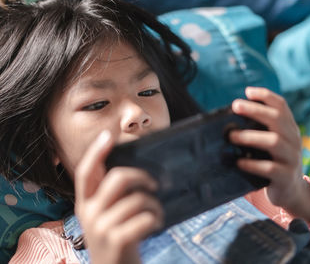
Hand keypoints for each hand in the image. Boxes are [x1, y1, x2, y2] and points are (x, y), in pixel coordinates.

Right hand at [74, 130, 162, 263]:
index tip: (109, 135)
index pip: (86, 172)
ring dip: (154, 204)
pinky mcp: (116, 241)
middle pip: (118, 178)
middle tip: (155, 184)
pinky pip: (145, 218)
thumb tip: (135, 172)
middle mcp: (88, 213)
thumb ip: (112, 197)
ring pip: (137, 199)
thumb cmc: (117, 240)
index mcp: (85, 204)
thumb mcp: (106, 217)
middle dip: (142, 176)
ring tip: (157, 213)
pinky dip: (156, 219)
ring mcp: (101, 228)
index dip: (96, 151)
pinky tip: (156, 224)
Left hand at [229, 87, 309, 221]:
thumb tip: (230, 118)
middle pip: (277, 119)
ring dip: (250, 137)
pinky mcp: (285, 177)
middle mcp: (293, 140)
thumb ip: (260, 130)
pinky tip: (239, 162)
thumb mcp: (272, 144)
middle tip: (236, 106)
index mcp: (289, 129)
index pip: (282, 106)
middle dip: (255, 110)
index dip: (265, 96)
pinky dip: (252, 164)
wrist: (292, 192)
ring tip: (231, 136)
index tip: (247, 91)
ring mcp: (291, 158)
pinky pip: (270, 168)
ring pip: (274, 141)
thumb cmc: (274, 163)